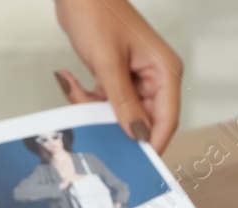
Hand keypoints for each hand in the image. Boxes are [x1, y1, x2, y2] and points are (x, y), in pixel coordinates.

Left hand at [54, 0, 183, 152]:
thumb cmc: (96, 10)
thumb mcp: (108, 62)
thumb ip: (123, 101)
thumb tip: (137, 135)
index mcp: (165, 70)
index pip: (167, 119)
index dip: (152, 143)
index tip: (136, 163)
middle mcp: (155, 76)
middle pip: (143, 120)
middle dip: (116, 126)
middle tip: (94, 129)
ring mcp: (136, 77)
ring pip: (121, 113)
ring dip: (96, 111)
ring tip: (76, 93)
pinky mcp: (117, 76)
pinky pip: (106, 102)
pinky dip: (87, 99)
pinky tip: (70, 81)